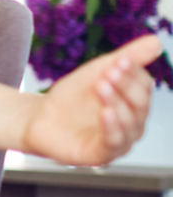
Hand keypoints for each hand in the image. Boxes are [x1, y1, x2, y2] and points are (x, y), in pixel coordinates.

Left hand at [21, 34, 162, 166]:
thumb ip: (127, 58)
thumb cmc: (72, 97)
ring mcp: (120, 140)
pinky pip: (114, 142)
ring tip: (101, 86)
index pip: (144, 86)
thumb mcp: (97, 72)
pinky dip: (112, 127)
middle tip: (108, 73)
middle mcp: (133, 124)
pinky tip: (106, 112)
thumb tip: (156, 41)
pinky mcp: (103, 155)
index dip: (133, 73)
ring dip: (116, 103)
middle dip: (124, 87)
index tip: (119, 61)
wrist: (39, 118)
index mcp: (134, 103)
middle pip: (140, 104)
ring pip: (129, 123)